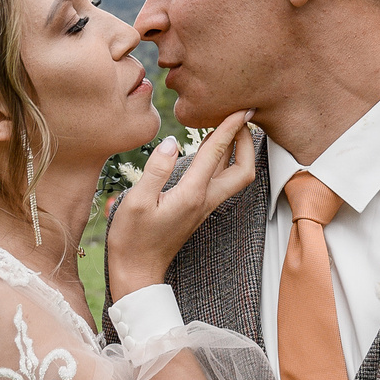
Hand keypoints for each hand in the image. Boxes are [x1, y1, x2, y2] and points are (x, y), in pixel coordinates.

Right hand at [104, 112, 257, 299]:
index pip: (217, 153)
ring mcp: (203, 207)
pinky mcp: (197, 210)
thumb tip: (172, 143)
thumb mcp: (136, 201)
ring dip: (237, 150)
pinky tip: (211, 149)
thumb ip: (156, 170)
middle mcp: (204, 200)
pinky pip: (220, 181)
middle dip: (247, 141)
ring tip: (229, 126)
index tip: (240, 108)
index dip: (230, 127)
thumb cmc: (132, 239)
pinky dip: (222, 161)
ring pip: (234, 176)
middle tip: (241, 117)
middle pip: (243, 169)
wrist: (137, 271)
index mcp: (192, 194)